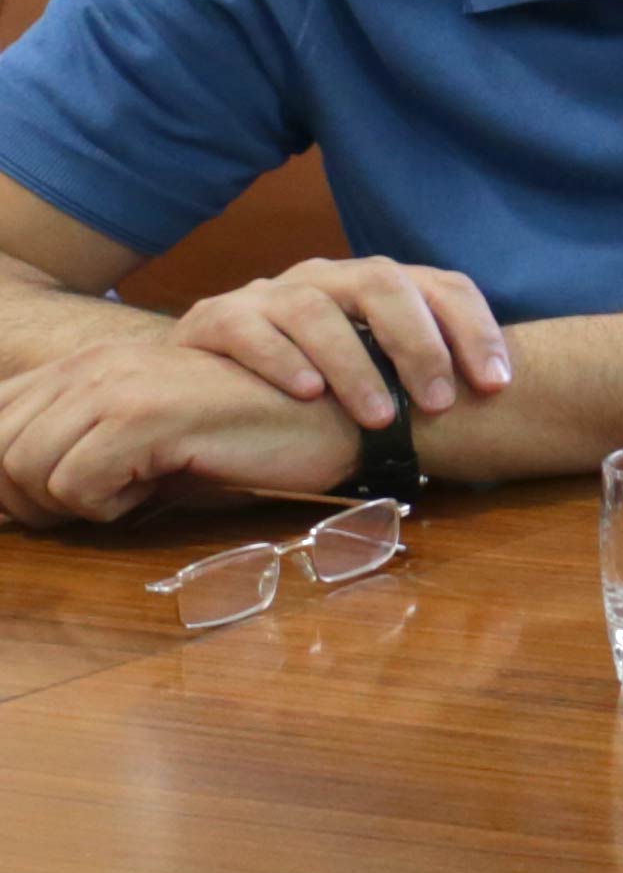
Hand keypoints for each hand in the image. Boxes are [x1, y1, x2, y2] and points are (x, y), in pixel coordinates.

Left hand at [0, 335, 362, 527]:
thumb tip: (15, 503)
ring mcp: (115, 385)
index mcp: (87, 365)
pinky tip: (162, 487)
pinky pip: (78, 486)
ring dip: (74, 503)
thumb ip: (83, 451)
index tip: (57, 504)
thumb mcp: (151, 439)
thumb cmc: (249, 435)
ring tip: (139, 493)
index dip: (7, 478)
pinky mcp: (144, 415)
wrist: (339, 414)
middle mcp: (91, 366)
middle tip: (104, 506)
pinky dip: (111, 507)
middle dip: (31, 500)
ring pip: (26, 471)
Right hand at [166, 259, 511, 425]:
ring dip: (354, 363)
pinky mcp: (215, 319)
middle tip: (438, 403)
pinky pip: (249, 330)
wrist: (206, 380)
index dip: (476, 329)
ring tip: (378, 415)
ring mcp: (269, 294)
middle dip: (419, 343)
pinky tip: (306, 393)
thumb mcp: (374, 369)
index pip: (443, 286)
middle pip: (382, 283)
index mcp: (378, 284)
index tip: (496, 384)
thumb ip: (420, 371)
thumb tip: (497, 400)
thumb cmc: (311, 381)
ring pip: (315, 309)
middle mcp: (328, 278)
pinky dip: (280, 359)